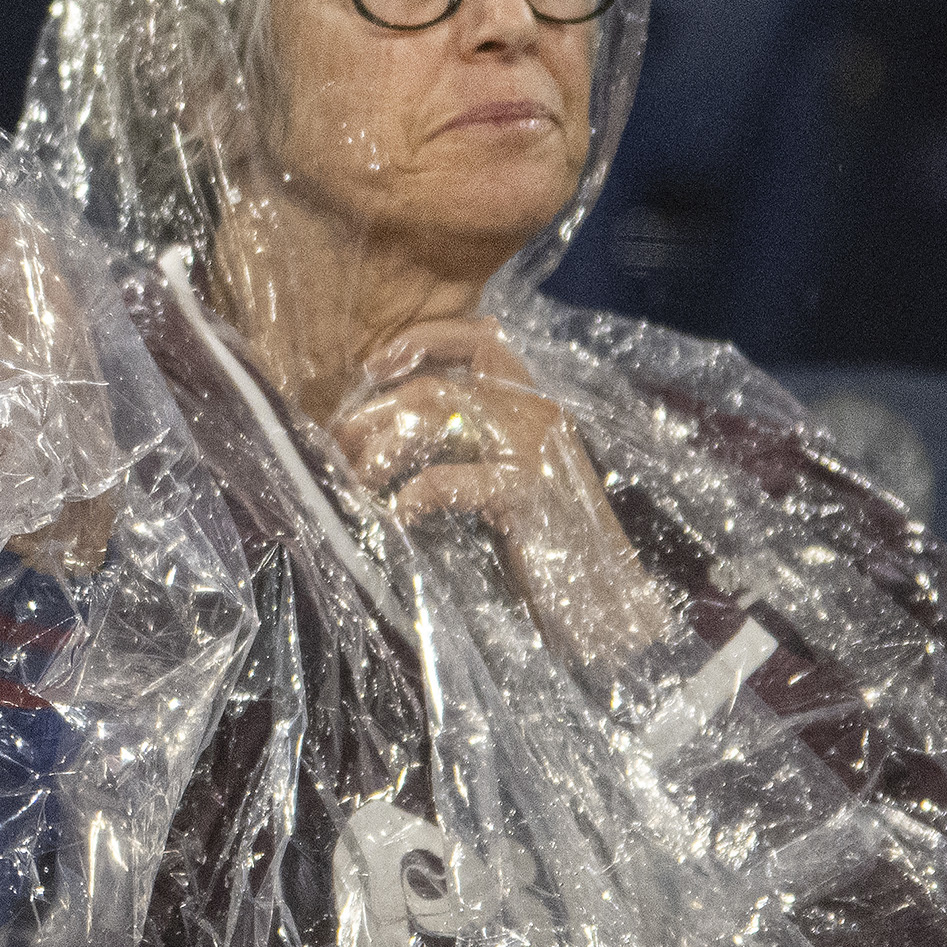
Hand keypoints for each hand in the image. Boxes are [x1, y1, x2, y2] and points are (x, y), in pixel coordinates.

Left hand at [331, 318, 673, 663]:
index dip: (423, 341)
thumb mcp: (511, 479)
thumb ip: (473, 442)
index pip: (480, 339)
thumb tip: (390, 427)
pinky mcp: (527, 494)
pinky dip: (412, 492)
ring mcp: (534, 449)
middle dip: (376, 411)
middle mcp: (537, 413)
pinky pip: (448, 477)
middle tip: (339, 443)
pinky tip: (398, 513)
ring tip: (355, 478)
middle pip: (436, 384)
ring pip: (435, 412)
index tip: (375, 366)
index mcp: (535, 405)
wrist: (607, 607)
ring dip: (382, 445)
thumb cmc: (551, 549)